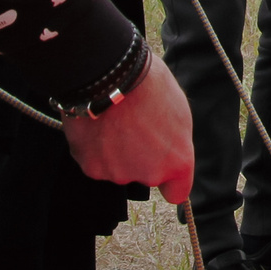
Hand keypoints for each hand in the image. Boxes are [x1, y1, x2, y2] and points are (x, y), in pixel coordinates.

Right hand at [64, 52, 194, 202]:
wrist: (109, 76)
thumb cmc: (149, 85)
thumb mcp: (179, 111)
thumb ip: (174, 141)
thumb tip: (167, 149)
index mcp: (177, 161)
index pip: (177, 193)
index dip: (170, 181)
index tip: (164, 170)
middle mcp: (149, 175)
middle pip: (145, 175)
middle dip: (141, 158)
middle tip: (135, 127)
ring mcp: (118, 174)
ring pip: (119, 169)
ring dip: (117, 152)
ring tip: (115, 122)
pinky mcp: (91, 168)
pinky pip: (96, 162)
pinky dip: (96, 149)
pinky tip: (98, 125)